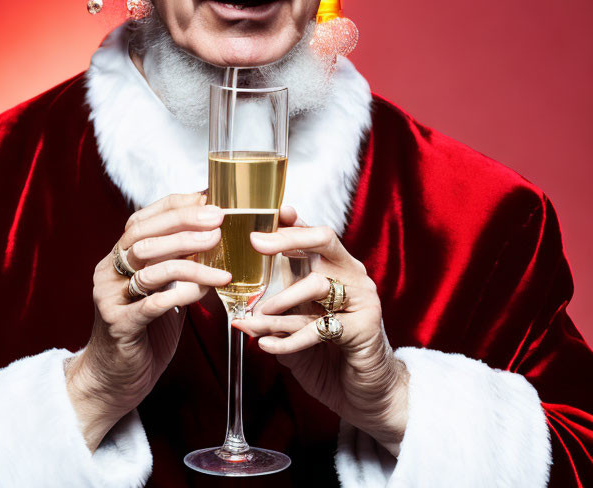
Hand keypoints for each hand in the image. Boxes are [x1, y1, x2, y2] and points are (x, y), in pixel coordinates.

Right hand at [64, 193, 230, 450]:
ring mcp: (110, 297)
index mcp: (117, 257)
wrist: (113, 381)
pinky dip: (182, 293)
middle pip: (143, 235)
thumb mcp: (160, 290)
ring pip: (149, 266)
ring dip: (189, 257)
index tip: (207, 198)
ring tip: (219, 254)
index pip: (143, 219)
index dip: (175, 205)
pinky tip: (206, 290)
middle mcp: (108, 271)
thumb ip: (176, 264)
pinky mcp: (119, 325)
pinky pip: (152, 303)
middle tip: (217, 220)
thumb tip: (213, 235)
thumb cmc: (144, 332)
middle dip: (183, 223)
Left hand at [233, 207, 408, 455]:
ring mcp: (362, 299)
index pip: (314, 234)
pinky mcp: (364, 328)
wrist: (366, 394)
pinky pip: (320, 327)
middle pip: (323, 240)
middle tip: (256, 244)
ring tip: (256, 316)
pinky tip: (267, 346)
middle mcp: (352, 275)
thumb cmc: (328, 356)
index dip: (293, 222)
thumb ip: (275, 314)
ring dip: (281, 300)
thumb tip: (239, 312)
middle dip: (287, 239)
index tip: (272, 212)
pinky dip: (289, 338)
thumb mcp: (297, 328)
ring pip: (317, 284)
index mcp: (336, 267)